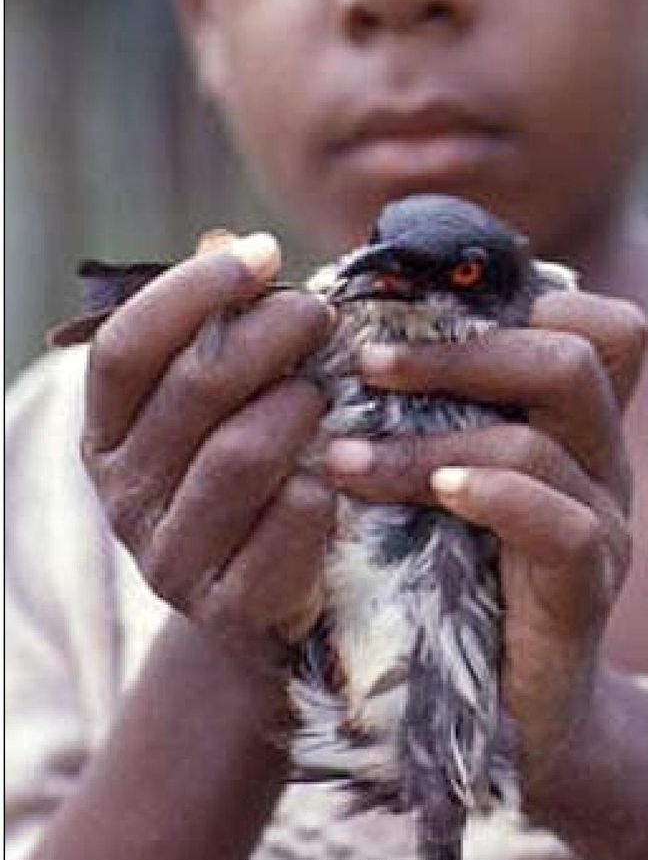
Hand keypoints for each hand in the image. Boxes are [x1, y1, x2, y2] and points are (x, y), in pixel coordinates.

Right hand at [81, 233, 335, 674]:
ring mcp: (168, 557)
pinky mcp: (226, 607)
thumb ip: (223, 332)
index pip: (126, 347)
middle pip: (193, 390)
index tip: (262, 253)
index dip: (191, 289)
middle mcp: (122, 495)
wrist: (264, 616)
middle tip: (321, 317)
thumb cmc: (248, 484)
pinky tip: (331, 477)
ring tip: (322, 397)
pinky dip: (320, 488)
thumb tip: (235, 243)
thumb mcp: (223, 409)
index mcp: (105, 435)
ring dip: (298, 408)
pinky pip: (289, 522)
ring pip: (240, 455)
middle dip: (270, 335)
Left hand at [322, 288, 647, 794]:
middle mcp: (599, 460)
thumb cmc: (440, 590)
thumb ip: (414, 412)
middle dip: (461, 348)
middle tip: (365, 362)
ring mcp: (603, 523)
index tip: (405, 311)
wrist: (484, 723)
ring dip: (438, 431)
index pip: (592, 322)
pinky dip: (496, 494)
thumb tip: (324, 318)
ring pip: (553, 430)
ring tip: (349, 456)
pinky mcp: (586, 591)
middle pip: (576, 350)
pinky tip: (437, 497)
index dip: (514, 299)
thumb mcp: (426, 486)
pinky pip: (564, 523)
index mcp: (567, 423)